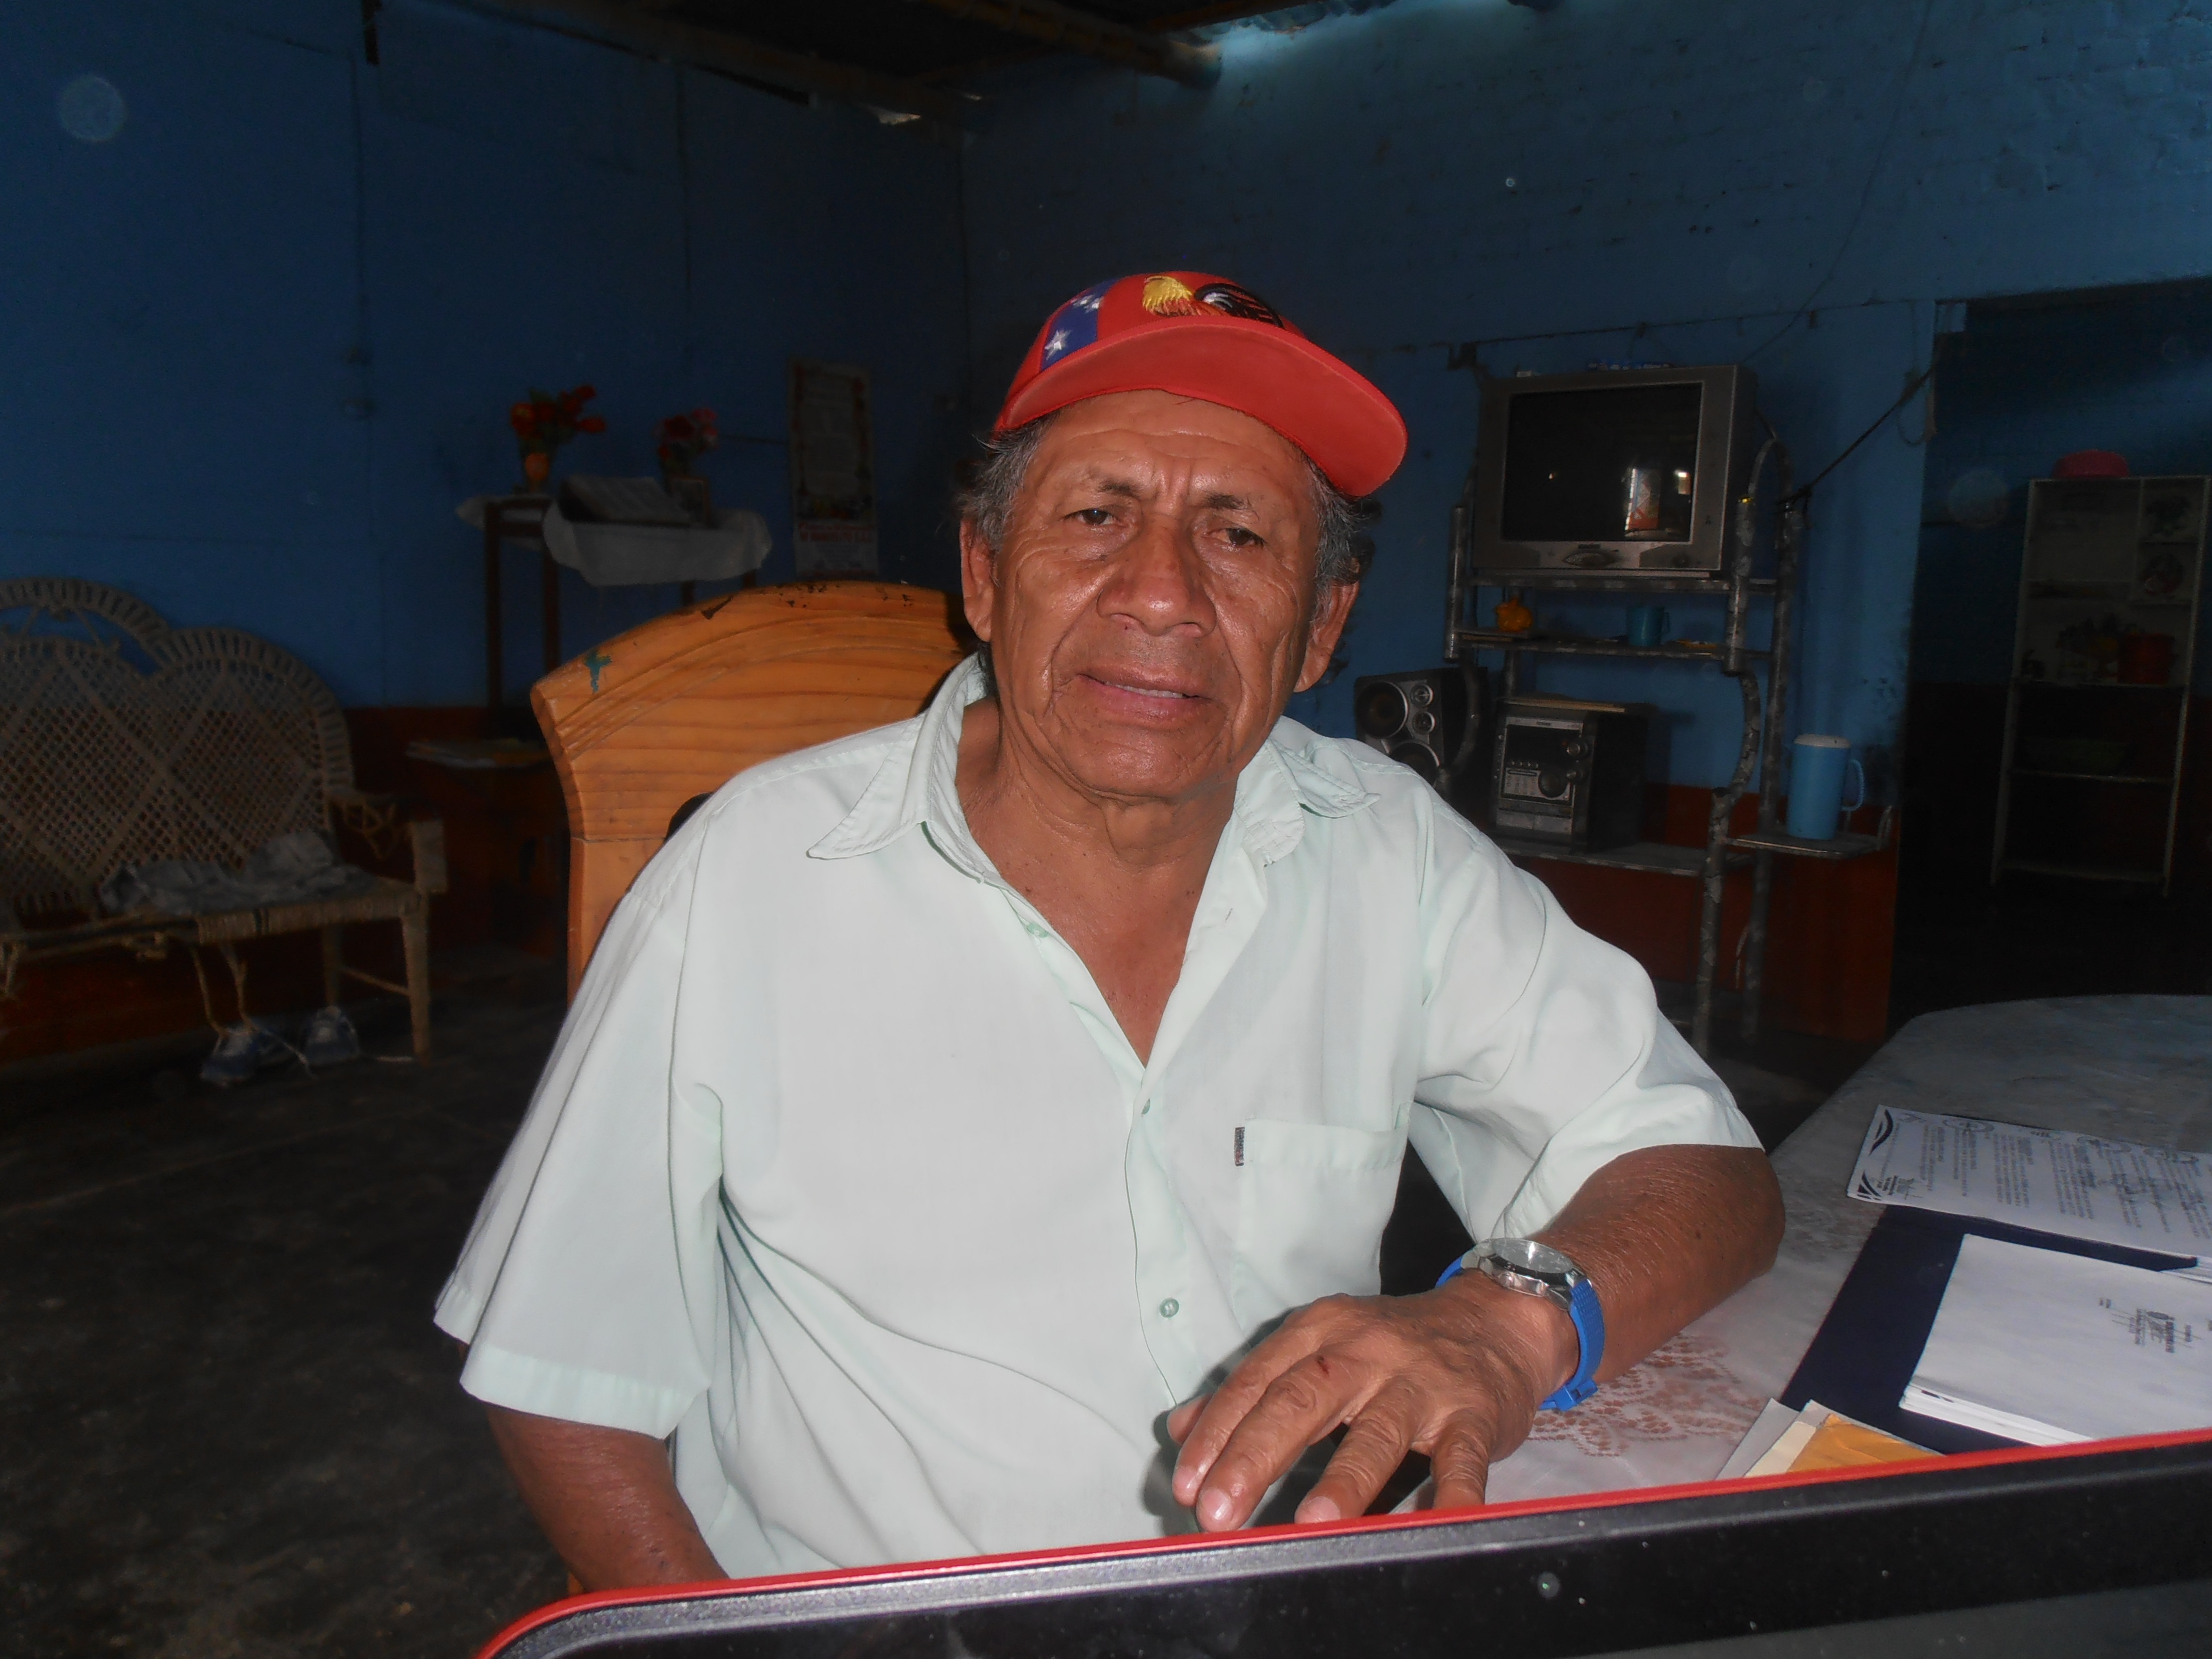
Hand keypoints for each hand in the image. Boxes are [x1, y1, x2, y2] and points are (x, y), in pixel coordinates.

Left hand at [1167, 1278, 1576, 1530]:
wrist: (1493, 1321)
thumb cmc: (1392, 1345)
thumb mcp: (1319, 1347)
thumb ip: (1252, 1388)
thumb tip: (1181, 1427)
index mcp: (1319, 1332)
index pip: (1257, 1383)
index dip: (1216, 1434)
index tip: (1186, 1483)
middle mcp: (1365, 1350)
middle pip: (1301, 1401)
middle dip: (1254, 1457)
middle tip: (1218, 1509)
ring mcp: (1421, 1382)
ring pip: (1378, 1432)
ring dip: (1344, 1479)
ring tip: (1311, 1521)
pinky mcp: (1472, 1412)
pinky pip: (1460, 1457)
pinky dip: (1450, 1493)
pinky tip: (1433, 1522)